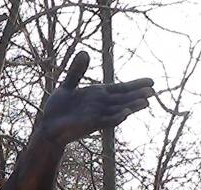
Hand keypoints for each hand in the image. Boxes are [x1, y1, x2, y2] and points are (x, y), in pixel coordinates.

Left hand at [37, 51, 154, 144]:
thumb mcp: (67, 86)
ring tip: (146, 102)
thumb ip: (77, 71)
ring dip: (131, 107)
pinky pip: (106, 121)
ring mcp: (97, 115)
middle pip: (123, 99)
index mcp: (99, 94)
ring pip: (118, 110)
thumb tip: (84, 52)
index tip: (151, 81)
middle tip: (153, 91)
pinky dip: (115, 118)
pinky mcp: (90, 125)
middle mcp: (101, 105)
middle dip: (138, 95)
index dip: (136, 84)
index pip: (121, 88)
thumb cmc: (58, 108)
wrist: (48, 126)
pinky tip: (125, 115)